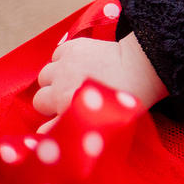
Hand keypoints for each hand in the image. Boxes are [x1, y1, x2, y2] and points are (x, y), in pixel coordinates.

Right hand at [33, 34, 167, 133]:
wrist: (142, 68)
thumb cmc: (128, 100)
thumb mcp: (102, 122)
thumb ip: (74, 130)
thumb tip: (44, 135)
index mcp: (70, 110)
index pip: (45, 127)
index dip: (54, 126)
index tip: (63, 124)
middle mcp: (61, 88)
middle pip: (40, 101)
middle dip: (52, 102)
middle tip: (70, 100)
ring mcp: (65, 67)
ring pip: (44, 77)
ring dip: (54, 80)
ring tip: (73, 81)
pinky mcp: (71, 48)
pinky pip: (56, 55)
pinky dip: (62, 60)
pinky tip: (77, 64)